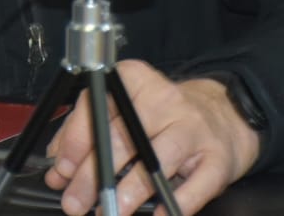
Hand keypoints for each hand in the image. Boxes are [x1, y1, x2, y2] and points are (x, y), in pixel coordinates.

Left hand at [44, 60, 260, 215]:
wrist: (224, 116)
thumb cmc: (164, 117)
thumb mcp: (125, 111)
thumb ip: (88, 132)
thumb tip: (58, 166)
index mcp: (135, 81)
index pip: (97, 107)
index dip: (75, 142)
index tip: (61, 170)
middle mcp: (165, 99)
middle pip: (122, 138)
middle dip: (93, 176)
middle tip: (75, 202)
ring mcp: (193, 128)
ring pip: (156, 160)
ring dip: (129, 191)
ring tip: (110, 212)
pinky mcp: (218, 158)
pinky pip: (195, 185)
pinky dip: (173, 205)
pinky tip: (157, 215)